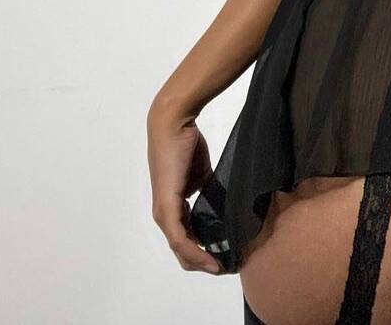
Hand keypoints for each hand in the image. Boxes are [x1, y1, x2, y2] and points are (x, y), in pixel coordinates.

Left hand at [147, 104, 224, 274]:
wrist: (174, 124)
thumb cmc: (185, 142)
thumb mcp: (201, 172)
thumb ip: (206, 189)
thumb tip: (220, 202)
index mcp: (172, 206)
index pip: (186, 239)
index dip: (203, 252)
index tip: (225, 257)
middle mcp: (164, 213)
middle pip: (182, 251)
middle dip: (204, 262)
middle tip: (227, 267)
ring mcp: (163, 212)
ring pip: (180, 249)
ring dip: (200, 261)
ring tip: (222, 267)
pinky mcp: (166, 207)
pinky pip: (179, 238)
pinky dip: (195, 252)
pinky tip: (210, 259)